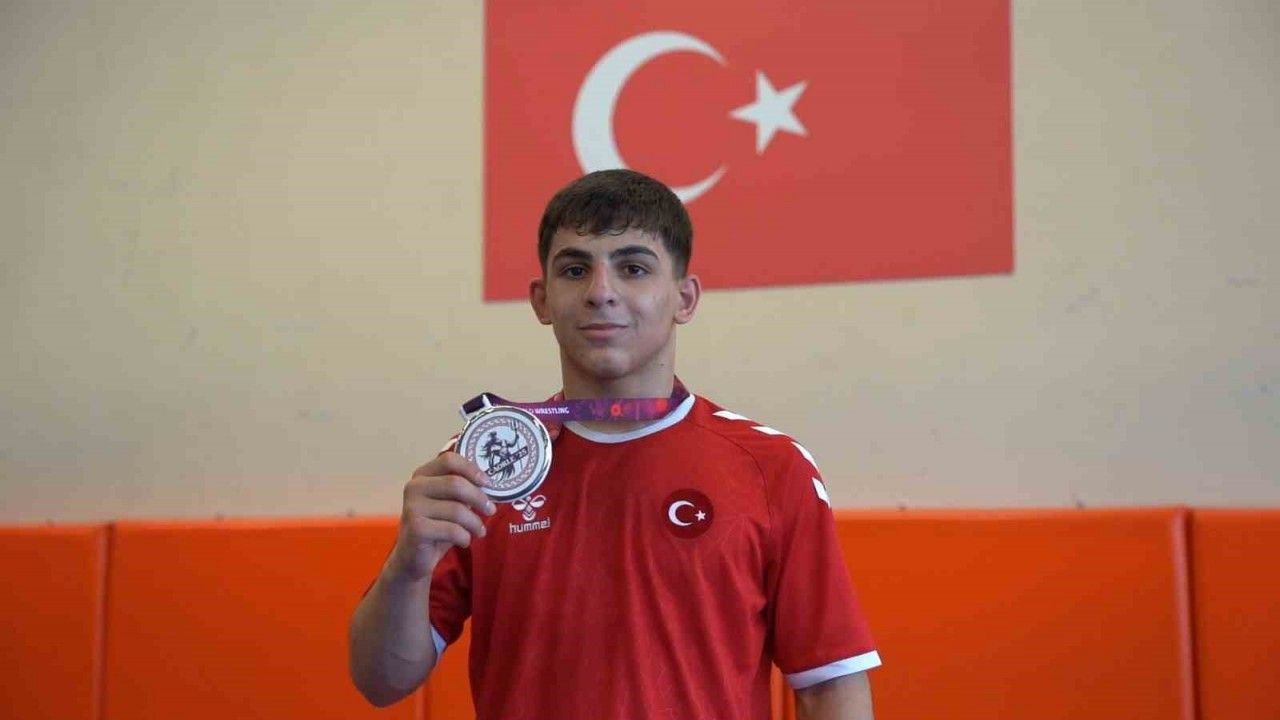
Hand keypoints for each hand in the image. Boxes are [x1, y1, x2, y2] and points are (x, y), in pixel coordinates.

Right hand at [387, 452, 496, 581]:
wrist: (413, 557)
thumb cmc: (436, 527)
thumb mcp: (450, 504)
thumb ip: (463, 491)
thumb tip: (489, 484)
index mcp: (423, 475)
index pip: (449, 460)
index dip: (471, 469)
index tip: (488, 483)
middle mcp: (414, 487)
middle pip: (456, 483)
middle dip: (479, 498)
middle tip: (491, 510)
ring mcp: (412, 507)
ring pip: (457, 510)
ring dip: (475, 523)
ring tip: (479, 531)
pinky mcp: (416, 528)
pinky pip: (452, 530)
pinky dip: (465, 537)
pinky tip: (464, 541)